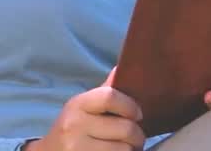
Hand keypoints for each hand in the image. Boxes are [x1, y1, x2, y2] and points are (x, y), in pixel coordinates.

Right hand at [24, 67, 144, 150]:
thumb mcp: (82, 108)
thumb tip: (120, 68)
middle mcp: (74, 125)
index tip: (138, 114)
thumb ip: (103, 93)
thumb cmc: (72, 129)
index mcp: (77, 104)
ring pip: (124, 149)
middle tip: (136, 138)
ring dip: (132, 150)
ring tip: (126, 148)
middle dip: (138, 135)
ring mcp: (77, 147)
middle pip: (125, 128)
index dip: (131, 106)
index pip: (110, 97)